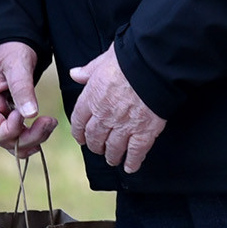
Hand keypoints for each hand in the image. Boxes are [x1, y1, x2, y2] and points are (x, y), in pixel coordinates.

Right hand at [0, 40, 58, 157]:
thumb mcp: (17, 64)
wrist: (13, 43)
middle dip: (27, 137)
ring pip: (11, 141)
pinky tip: (44, 126)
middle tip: (48, 123)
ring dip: (32, 138)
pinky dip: (31, 134)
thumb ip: (22, 89)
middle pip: (2, 139)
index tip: (29, 115)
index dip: (12, 130)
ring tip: (50, 123)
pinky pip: (17, 134)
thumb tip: (30, 114)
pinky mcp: (5, 116)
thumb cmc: (12, 50)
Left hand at [67, 45, 165, 173]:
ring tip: (113, 159)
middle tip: (98, 149)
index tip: (81, 138)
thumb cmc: (127, 60)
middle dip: (95, 145)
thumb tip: (75, 74)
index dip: (79, 132)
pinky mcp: (143, 133)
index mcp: (91, 98)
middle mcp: (104, 116)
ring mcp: (123, 127)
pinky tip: (130, 167)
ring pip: (113, 148)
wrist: (151, 67)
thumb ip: (88, 71)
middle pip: (95, 138)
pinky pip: (135, 153)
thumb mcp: (102, 61)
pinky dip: (132, 162)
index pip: (79, 121)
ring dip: (111, 156)